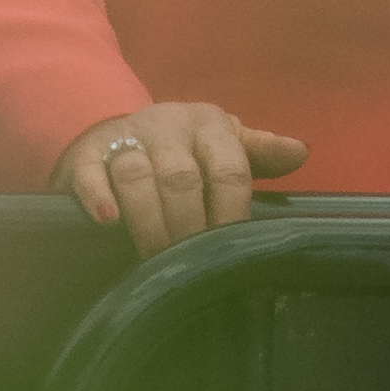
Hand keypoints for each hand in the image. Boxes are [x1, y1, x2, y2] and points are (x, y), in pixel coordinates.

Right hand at [55, 103, 308, 255]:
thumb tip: (301, 152)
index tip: (230, 250)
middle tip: (190, 264)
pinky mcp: (88, 151)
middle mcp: (167, 126)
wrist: (117, 127)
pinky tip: (109, 221)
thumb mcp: (222, 143)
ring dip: (148, 220)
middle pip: (181, 178)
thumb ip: (259, 153)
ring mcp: (125, 137)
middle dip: (187, 226)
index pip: (228, 169)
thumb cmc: (183, 148)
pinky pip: (91, 171)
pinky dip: (98, 196)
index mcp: (209, 126)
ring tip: (155, 257)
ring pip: (136, 175)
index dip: (231, 213)